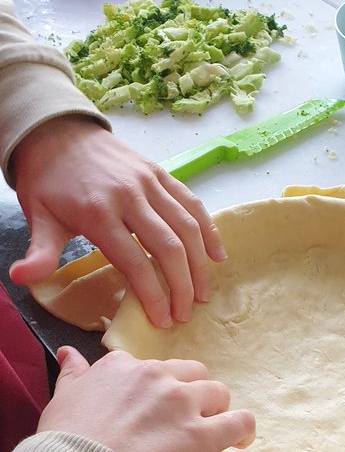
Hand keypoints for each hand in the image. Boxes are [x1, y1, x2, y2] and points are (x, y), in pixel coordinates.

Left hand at [9, 116, 227, 328]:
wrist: (57, 131)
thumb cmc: (48, 181)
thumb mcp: (37, 217)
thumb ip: (39, 252)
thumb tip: (21, 279)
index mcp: (98, 213)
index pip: (134, 262)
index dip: (152, 295)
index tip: (162, 320)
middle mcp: (130, 196)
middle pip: (168, 247)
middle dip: (181, 286)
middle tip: (186, 314)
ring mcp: (149, 182)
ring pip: (186, 226)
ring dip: (200, 263)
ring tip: (204, 293)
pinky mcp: (160, 172)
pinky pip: (192, 202)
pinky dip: (208, 229)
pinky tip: (217, 254)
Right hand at [37, 347, 254, 451]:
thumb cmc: (66, 442)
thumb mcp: (63, 398)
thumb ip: (74, 373)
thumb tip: (69, 353)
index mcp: (123, 366)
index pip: (153, 369)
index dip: (157, 390)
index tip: (154, 410)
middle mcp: (156, 376)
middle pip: (192, 374)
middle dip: (193, 393)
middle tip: (185, 419)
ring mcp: (181, 403)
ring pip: (218, 393)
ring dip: (216, 409)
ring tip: (209, 430)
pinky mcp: (201, 435)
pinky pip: (239, 422)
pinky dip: (244, 430)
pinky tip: (241, 441)